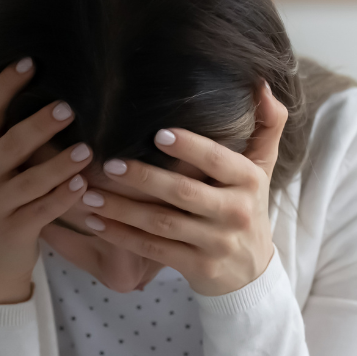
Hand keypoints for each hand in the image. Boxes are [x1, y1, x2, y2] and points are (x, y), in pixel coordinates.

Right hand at [0, 54, 92, 303]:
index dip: (5, 84)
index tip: (31, 60)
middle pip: (10, 143)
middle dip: (38, 126)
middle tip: (69, 107)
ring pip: (30, 180)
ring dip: (59, 165)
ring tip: (87, 150)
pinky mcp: (15, 229)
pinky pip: (42, 212)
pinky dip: (62, 199)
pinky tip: (83, 187)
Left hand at [47, 80, 287, 296]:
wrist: (252, 271)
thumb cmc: (248, 207)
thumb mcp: (263, 168)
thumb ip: (267, 126)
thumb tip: (261, 84)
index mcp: (249, 181)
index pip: (218, 161)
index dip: (190, 148)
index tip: (157, 133)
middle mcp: (235, 212)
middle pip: (184, 193)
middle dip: (143, 179)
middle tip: (109, 163)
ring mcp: (216, 242)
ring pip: (162, 223)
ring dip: (122, 209)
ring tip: (89, 193)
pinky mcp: (198, 267)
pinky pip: (153, 249)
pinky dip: (122, 237)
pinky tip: (95, 223)